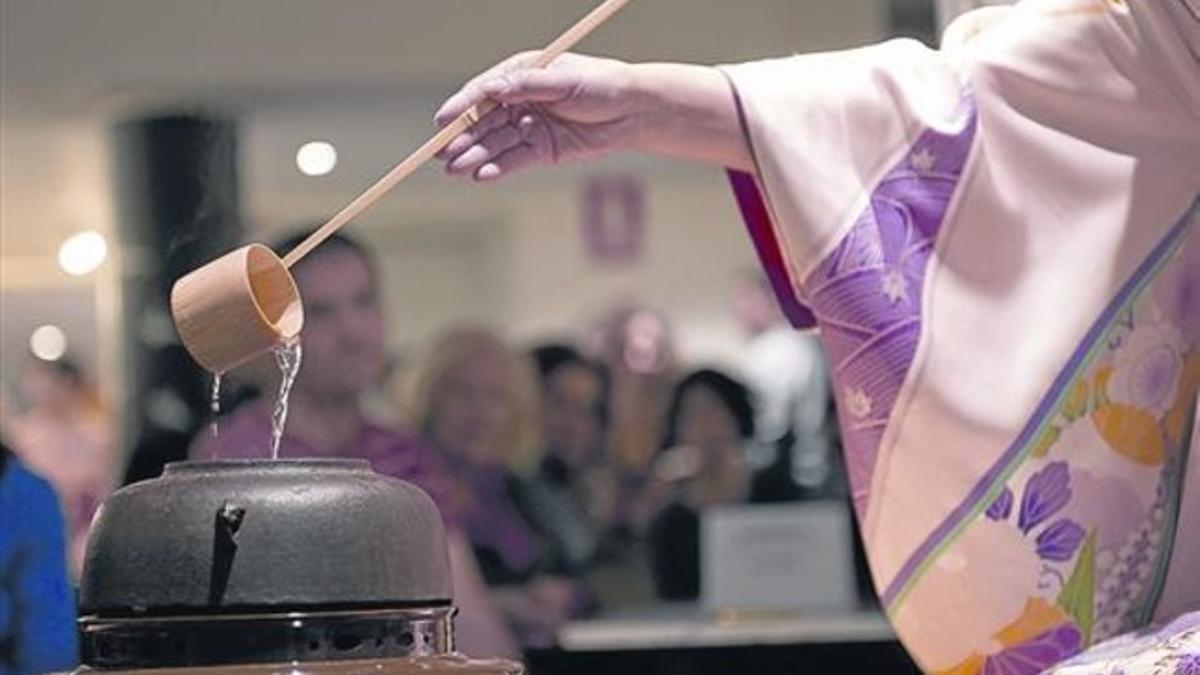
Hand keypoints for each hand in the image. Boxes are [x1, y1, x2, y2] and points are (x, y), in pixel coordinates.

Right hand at [435, 52, 643, 180]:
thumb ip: (528, 86)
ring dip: (474, 157)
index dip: (461, 106)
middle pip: (484, 122)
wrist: (633, 112)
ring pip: (496, 144)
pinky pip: (514, 161)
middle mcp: (519, 102)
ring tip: (454, 170)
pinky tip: (480, 176)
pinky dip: (498, 169)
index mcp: (520, 75)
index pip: (483, 92)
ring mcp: (529, 128)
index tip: (442, 120)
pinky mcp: (541, 151)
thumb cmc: (601, 85)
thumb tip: (493, 89)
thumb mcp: (564, 80)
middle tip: (441, 155)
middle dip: (462, 139)